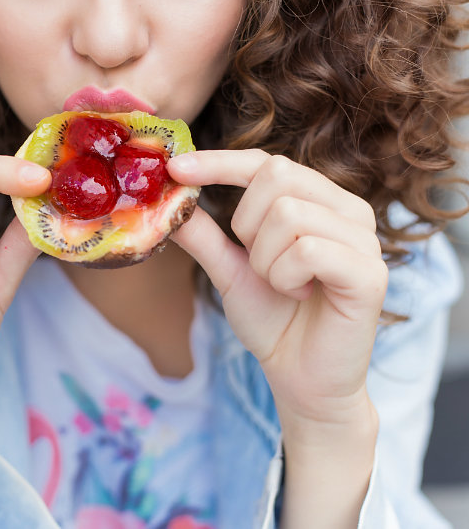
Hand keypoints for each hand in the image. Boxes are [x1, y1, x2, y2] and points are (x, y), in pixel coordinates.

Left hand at [168, 150, 386, 423]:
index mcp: (320, 202)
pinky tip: (299, 295)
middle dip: (247, 225)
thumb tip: (169, 198)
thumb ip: (204, 234)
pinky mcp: (370, 272)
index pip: (267, 162)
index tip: (176, 167)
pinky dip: (285, 278)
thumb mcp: (230, 270)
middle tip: (260, 263)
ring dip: (265, 260)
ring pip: (288, 213)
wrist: (300, 378)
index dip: (219, 162)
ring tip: (283, 286)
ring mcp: (365, 238)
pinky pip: (307, 250)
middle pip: (277, 175)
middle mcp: (349, 210)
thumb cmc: (273, 320)